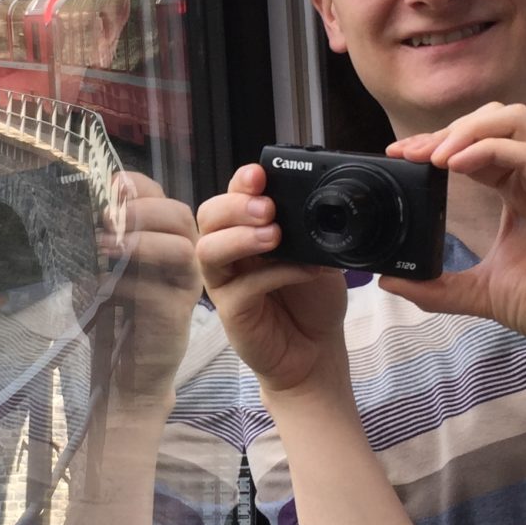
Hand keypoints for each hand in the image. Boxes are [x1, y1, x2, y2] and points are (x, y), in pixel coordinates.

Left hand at [102, 173, 201, 404]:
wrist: (126, 368)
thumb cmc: (114, 313)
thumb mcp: (103, 268)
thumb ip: (101, 238)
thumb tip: (79, 207)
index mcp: (164, 236)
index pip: (160, 196)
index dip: (139, 186)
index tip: (111, 187)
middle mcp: (182, 255)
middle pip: (179, 214)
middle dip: (142, 209)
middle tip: (106, 217)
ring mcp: (184, 285)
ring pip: (182, 247)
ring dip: (141, 242)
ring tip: (104, 248)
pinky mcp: (177, 314)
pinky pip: (161, 290)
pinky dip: (130, 284)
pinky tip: (104, 287)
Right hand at [196, 163, 347, 397]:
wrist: (316, 350)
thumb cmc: (312, 300)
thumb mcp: (317, 255)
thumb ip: (309, 231)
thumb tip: (316, 204)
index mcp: (246, 229)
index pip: (232, 195)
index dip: (241, 182)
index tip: (259, 174)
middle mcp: (229, 251)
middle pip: (208, 216)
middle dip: (235, 205)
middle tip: (268, 208)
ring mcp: (225, 282)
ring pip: (208, 250)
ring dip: (240, 237)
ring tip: (274, 236)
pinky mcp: (231, 311)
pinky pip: (240, 288)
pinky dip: (272, 274)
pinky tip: (302, 271)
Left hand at [383, 102, 525, 364]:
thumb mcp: (484, 292)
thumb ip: (438, 288)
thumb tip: (390, 282)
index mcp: (522, 189)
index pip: (477, 144)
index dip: (438, 143)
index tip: (400, 155)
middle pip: (494, 120)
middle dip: (448, 129)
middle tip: (411, 152)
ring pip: (514, 120)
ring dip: (468, 130)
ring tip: (434, 155)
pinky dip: (490, 150)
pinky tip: (458, 166)